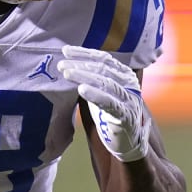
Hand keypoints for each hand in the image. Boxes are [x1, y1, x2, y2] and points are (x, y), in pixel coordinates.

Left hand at [58, 45, 151, 161]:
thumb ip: (91, 79)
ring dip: (84, 76)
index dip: (84, 53)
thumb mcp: (101, 92)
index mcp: (123, 74)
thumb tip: (67, 64)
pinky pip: (110, 102)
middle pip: (102, 69)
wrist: (128, 141)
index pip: (103, 58)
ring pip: (105, 83)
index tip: (65, 50)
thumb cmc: (111, 114)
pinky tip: (82, 89)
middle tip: (62, 65)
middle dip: (80, 65)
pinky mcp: (126, 116)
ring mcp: (129, 99)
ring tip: (67, 73)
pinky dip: (95, 94)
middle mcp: (128, 83)